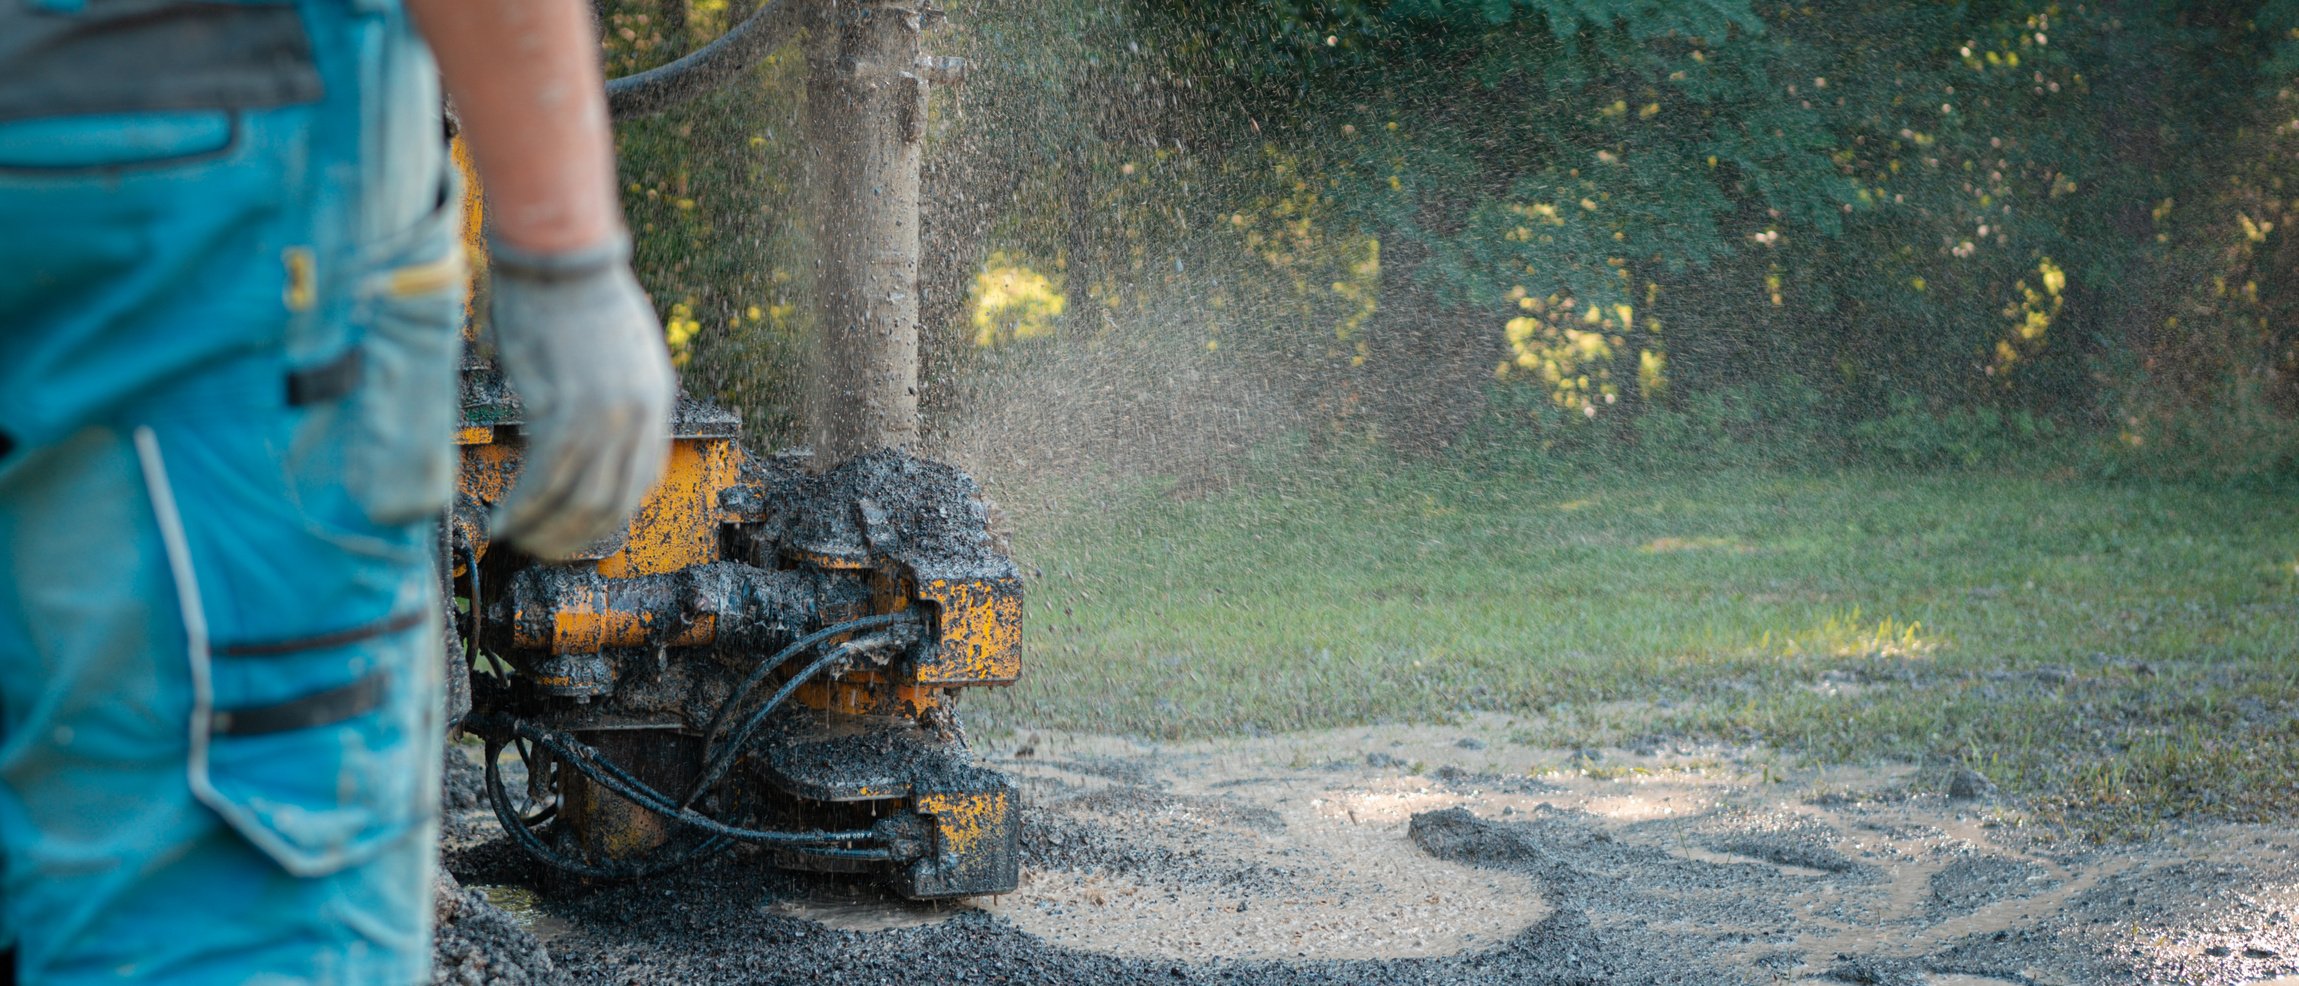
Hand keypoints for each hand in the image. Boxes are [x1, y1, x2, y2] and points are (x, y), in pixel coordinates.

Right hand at [485, 233, 674, 559]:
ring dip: (545, 531)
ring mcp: (605, 416)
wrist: (561, 256)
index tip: (576, 531)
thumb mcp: (622, 353)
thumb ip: (616, 397)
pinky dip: (524, 508)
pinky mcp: (564, 409)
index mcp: (658, 402)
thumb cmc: (576, 296)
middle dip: (575, 537)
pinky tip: (505, 520)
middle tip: (541, 550)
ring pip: (579, 500)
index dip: (607, 516)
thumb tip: (587, 437)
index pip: (642, 482)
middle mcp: (640, 416)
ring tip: (517, 539)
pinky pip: (545, 479)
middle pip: (613, 503)